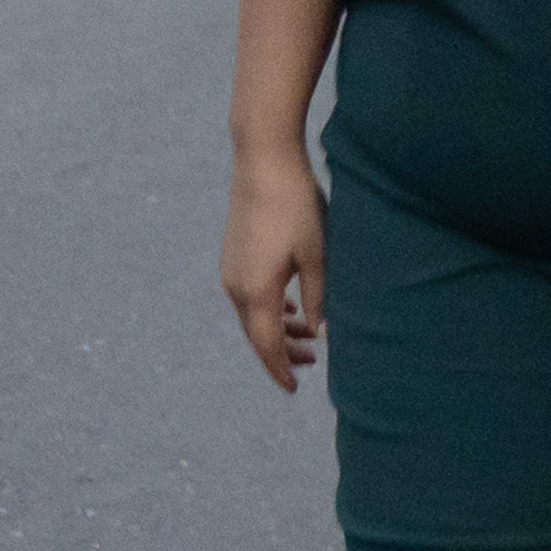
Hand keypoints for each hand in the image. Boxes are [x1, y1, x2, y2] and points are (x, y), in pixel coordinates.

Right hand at [217, 144, 326, 390]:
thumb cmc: (297, 206)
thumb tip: (320, 333)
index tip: (294, 389)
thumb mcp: (318, 256)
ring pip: (252, 314)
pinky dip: (269, 308)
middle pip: (257, 334)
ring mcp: (230, 269)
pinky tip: (291, 306)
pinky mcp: (233, 254)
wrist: (263, 161)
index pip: (266, 345)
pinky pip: (248, 295)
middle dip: (281, 353)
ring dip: (277, 329)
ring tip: (307, 337)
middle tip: (310, 364)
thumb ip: (319, 298)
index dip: (280, 369)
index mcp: (257, 292)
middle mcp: (235, 286)